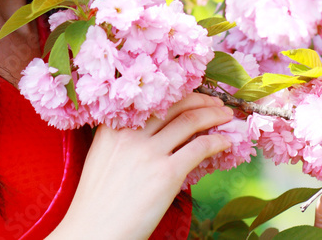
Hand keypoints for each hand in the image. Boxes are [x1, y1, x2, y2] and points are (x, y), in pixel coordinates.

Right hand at [50, 92, 234, 239]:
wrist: (94, 230)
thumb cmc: (98, 201)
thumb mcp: (103, 157)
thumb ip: (125, 139)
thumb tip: (159, 133)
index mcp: (113, 126)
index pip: (153, 101)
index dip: (179, 95)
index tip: (194, 97)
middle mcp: (131, 134)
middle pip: (174, 105)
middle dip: (200, 100)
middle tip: (215, 104)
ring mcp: (149, 153)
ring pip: (190, 121)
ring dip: (214, 116)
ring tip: (226, 117)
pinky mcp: (166, 174)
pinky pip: (199, 148)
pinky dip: (217, 141)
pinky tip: (225, 141)